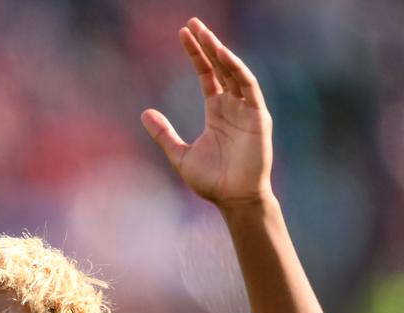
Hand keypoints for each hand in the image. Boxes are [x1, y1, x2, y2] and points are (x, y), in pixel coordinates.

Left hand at [141, 18, 272, 206]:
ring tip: (204, 33)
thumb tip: (144, 113)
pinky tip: (223, 55)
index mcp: (217, 111)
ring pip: (234, 72)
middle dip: (207, 45)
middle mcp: (233, 106)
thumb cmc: (212, 181)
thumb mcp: (180, 155)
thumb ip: (164, 134)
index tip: (183, 34)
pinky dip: (237, 70)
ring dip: (221, 52)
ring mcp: (247, 109)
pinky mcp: (259, 117)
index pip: (207, 74)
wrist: (233, 199)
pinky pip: (249, 87)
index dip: (196, 54)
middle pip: (220, 67)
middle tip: (192, 23)